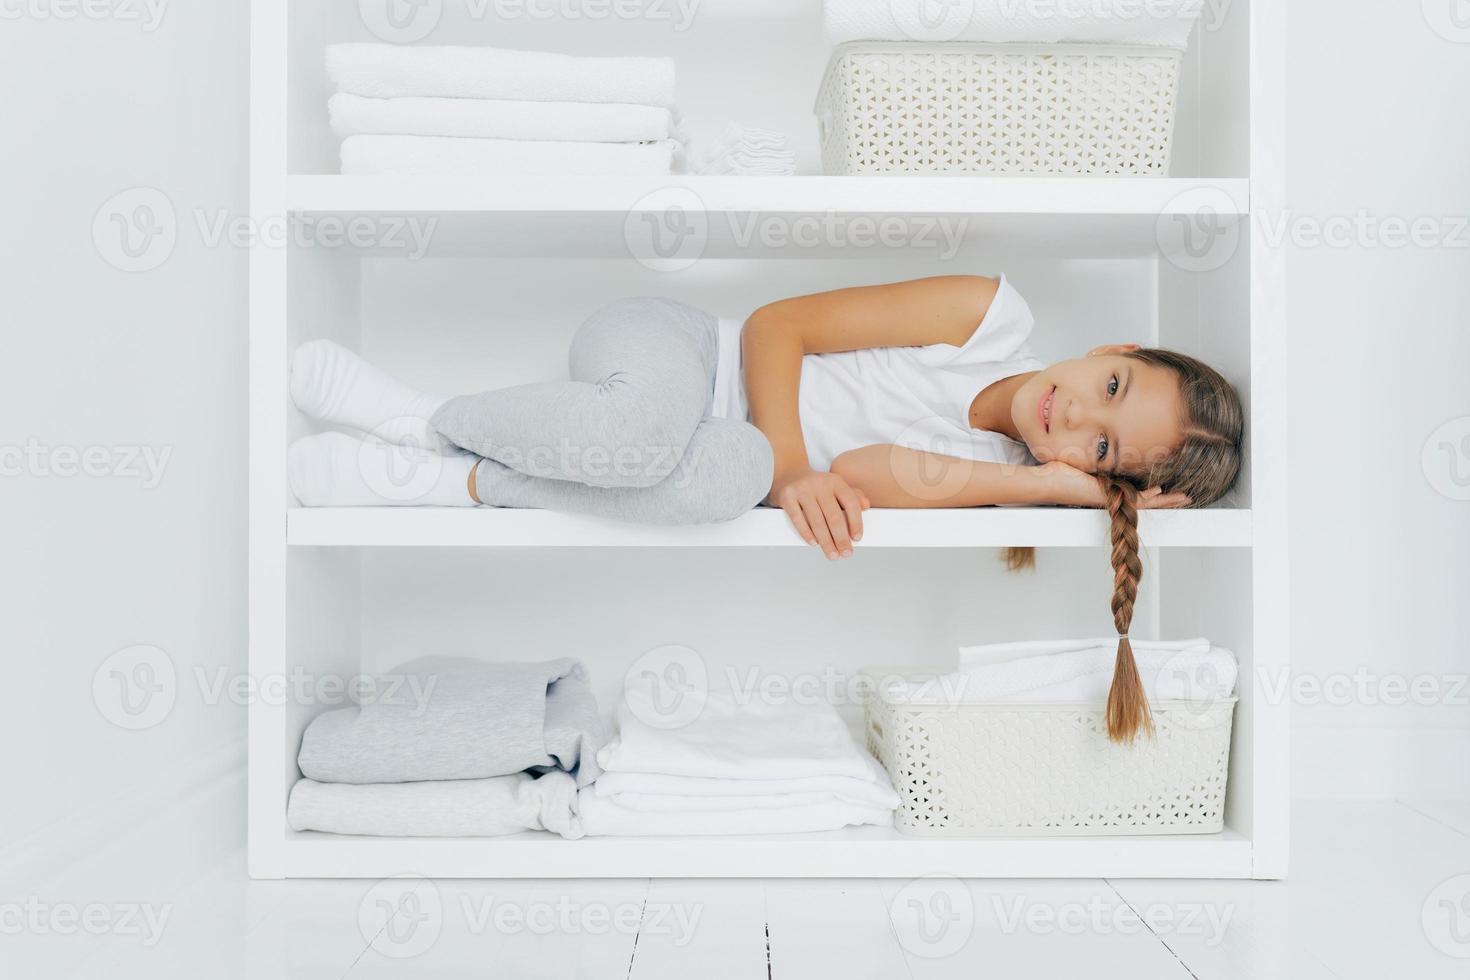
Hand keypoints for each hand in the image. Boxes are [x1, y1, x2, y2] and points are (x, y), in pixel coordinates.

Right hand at [769, 467, 870, 558]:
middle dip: (841, 538)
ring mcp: (802, 489)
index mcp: (835, 481)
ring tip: (831, 554)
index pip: (850, 503)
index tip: (857, 539)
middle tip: (845, 553)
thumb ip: (852, 495)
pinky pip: (798, 519)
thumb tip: (866, 506)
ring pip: (817, 521)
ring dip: (826, 541)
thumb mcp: (835, 486)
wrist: (788, 473)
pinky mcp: (786, 496)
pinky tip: (814, 543)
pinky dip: (806, 534)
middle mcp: (819, 483)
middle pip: (834, 516)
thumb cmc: (815, 486)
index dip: (856, 522)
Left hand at [1034, 461, 1191, 509]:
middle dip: (1167, 500)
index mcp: (1109, 490)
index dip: (1154, 493)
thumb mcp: (1082, 460)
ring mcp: (1111, 499)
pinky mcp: (1107, 498)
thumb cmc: (1057, 473)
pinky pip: (1133, 499)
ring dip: (1164, 500)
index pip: (1137, 493)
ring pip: (1145, 502)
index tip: (1166, 488)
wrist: (1046, 482)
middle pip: (1147, 501)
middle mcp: (1113, 497)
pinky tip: (1161, 492)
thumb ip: (1093, 455)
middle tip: (1184, 498)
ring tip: (1181, 499)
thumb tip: (1097, 443)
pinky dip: (1148, 496)